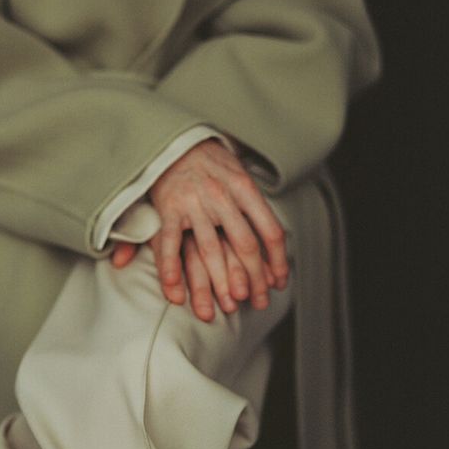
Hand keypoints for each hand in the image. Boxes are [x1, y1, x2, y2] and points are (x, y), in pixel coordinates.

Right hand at [111, 138, 287, 320]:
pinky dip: (171, 271)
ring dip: (219, 283)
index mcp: (245, 188)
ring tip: (227, 308)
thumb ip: (254, 210)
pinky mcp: (169, 209)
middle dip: (254, 279)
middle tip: (258, 303)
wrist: (175, 140)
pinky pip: (170, 245)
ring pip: (210, 251)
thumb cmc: (211, 165)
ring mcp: (195, 203)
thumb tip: (273, 248)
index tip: (279, 283)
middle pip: (245, 245)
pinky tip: (176, 294)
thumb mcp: (240, 176)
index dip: (277, 260)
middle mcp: (223, 196)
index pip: (270, 230)